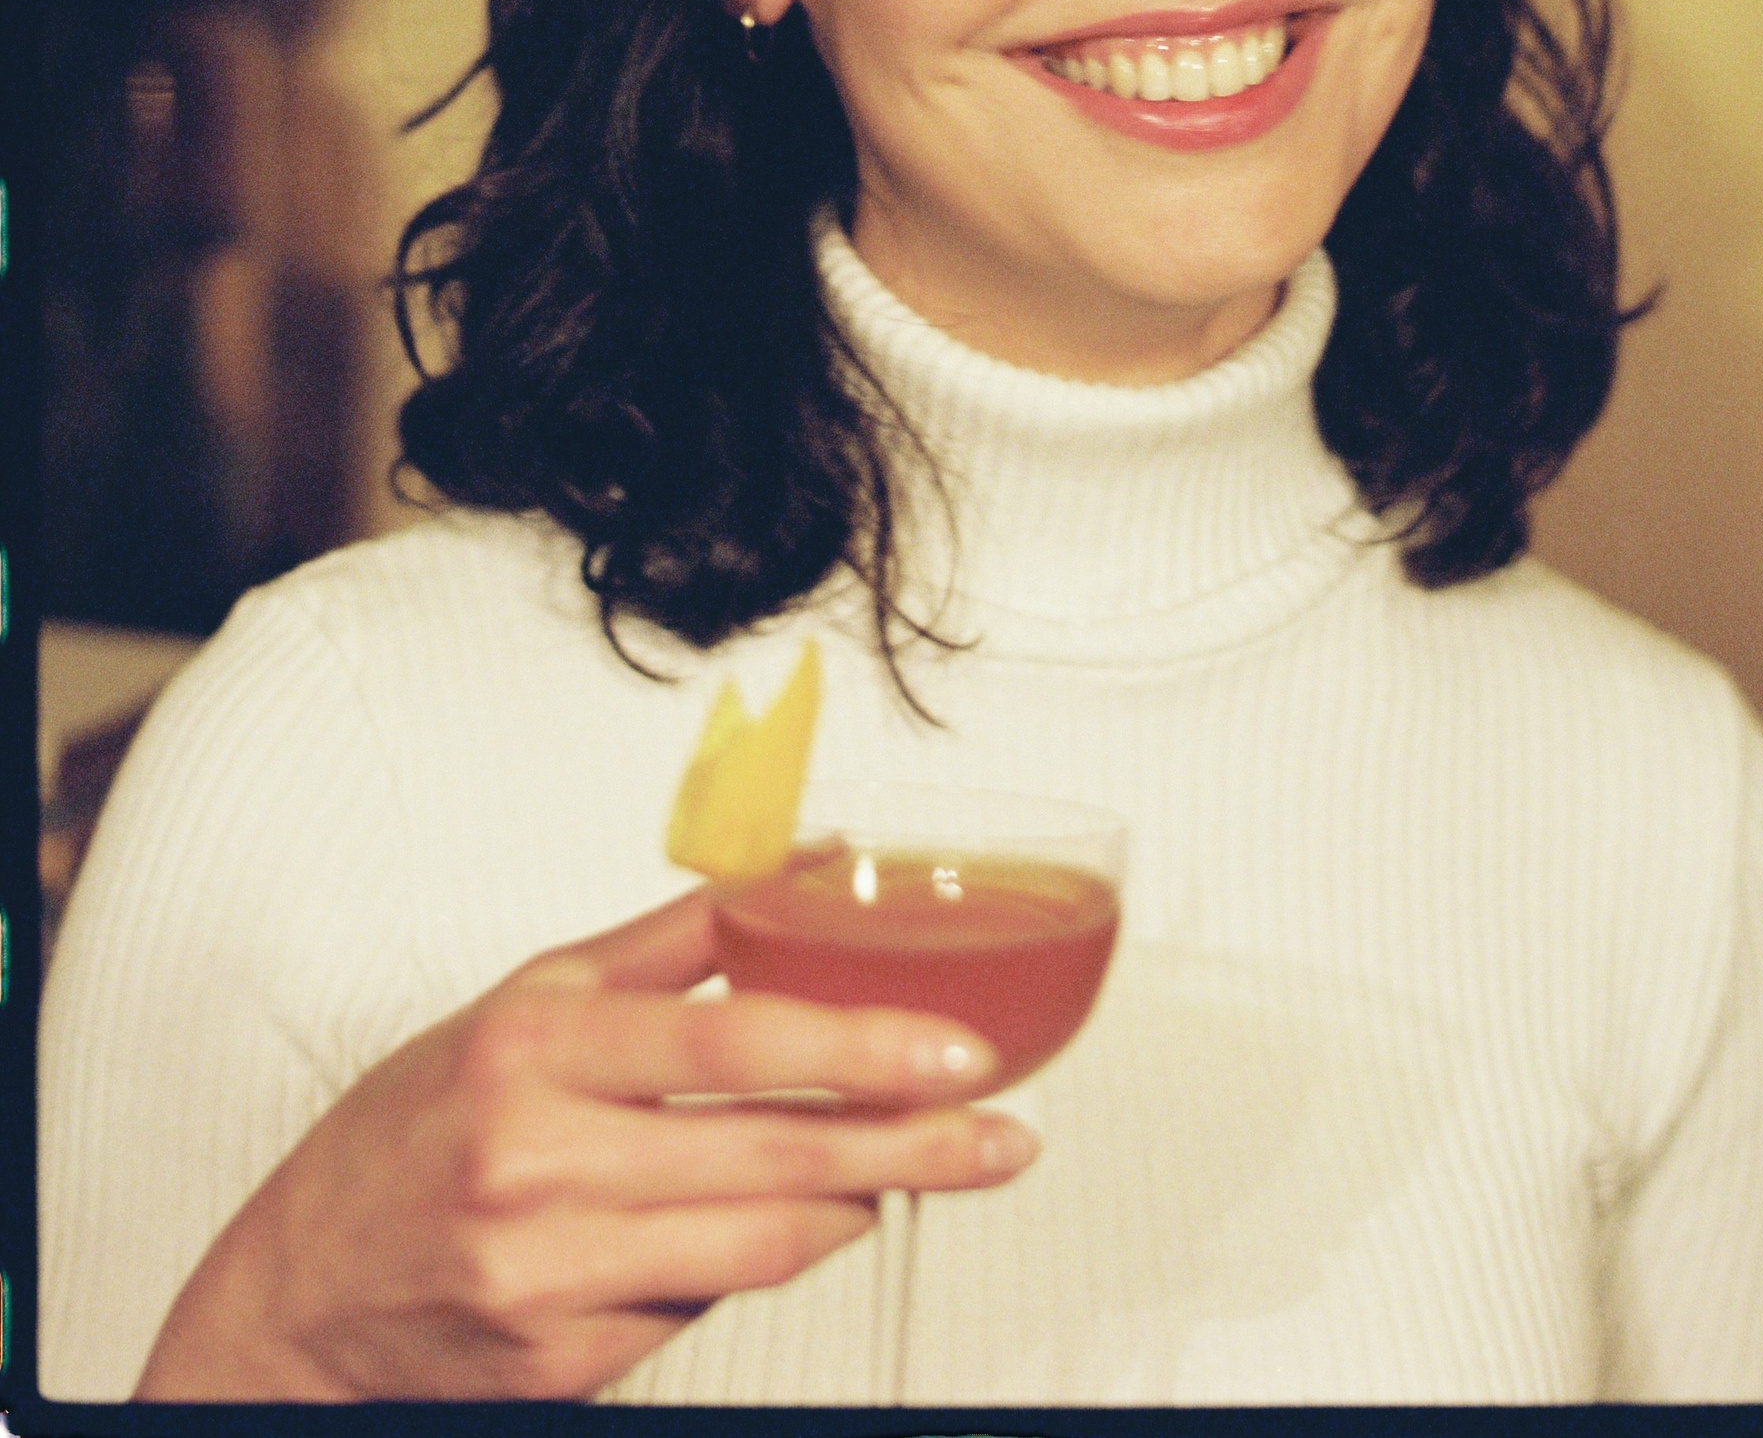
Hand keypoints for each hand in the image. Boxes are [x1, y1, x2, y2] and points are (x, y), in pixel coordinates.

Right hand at [133, 886, 1034, 1399]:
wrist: (295, 1299)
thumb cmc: (413, 1133)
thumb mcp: (524, 1004)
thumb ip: (668, 942)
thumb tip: (793, 866)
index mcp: (533, 1052)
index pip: (731, 1042)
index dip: (860, 1050)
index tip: (958, 1052)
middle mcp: (540, 1163)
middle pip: (771, 1157)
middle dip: (910, 1148)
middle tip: (1002, 1137)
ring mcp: (551, 1274)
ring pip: (757, 1245)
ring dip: (850, 1205)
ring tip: (911, 1170)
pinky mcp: (564, 1362)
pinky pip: (703, 1306)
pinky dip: (758, 1259)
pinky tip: (790, 1226)